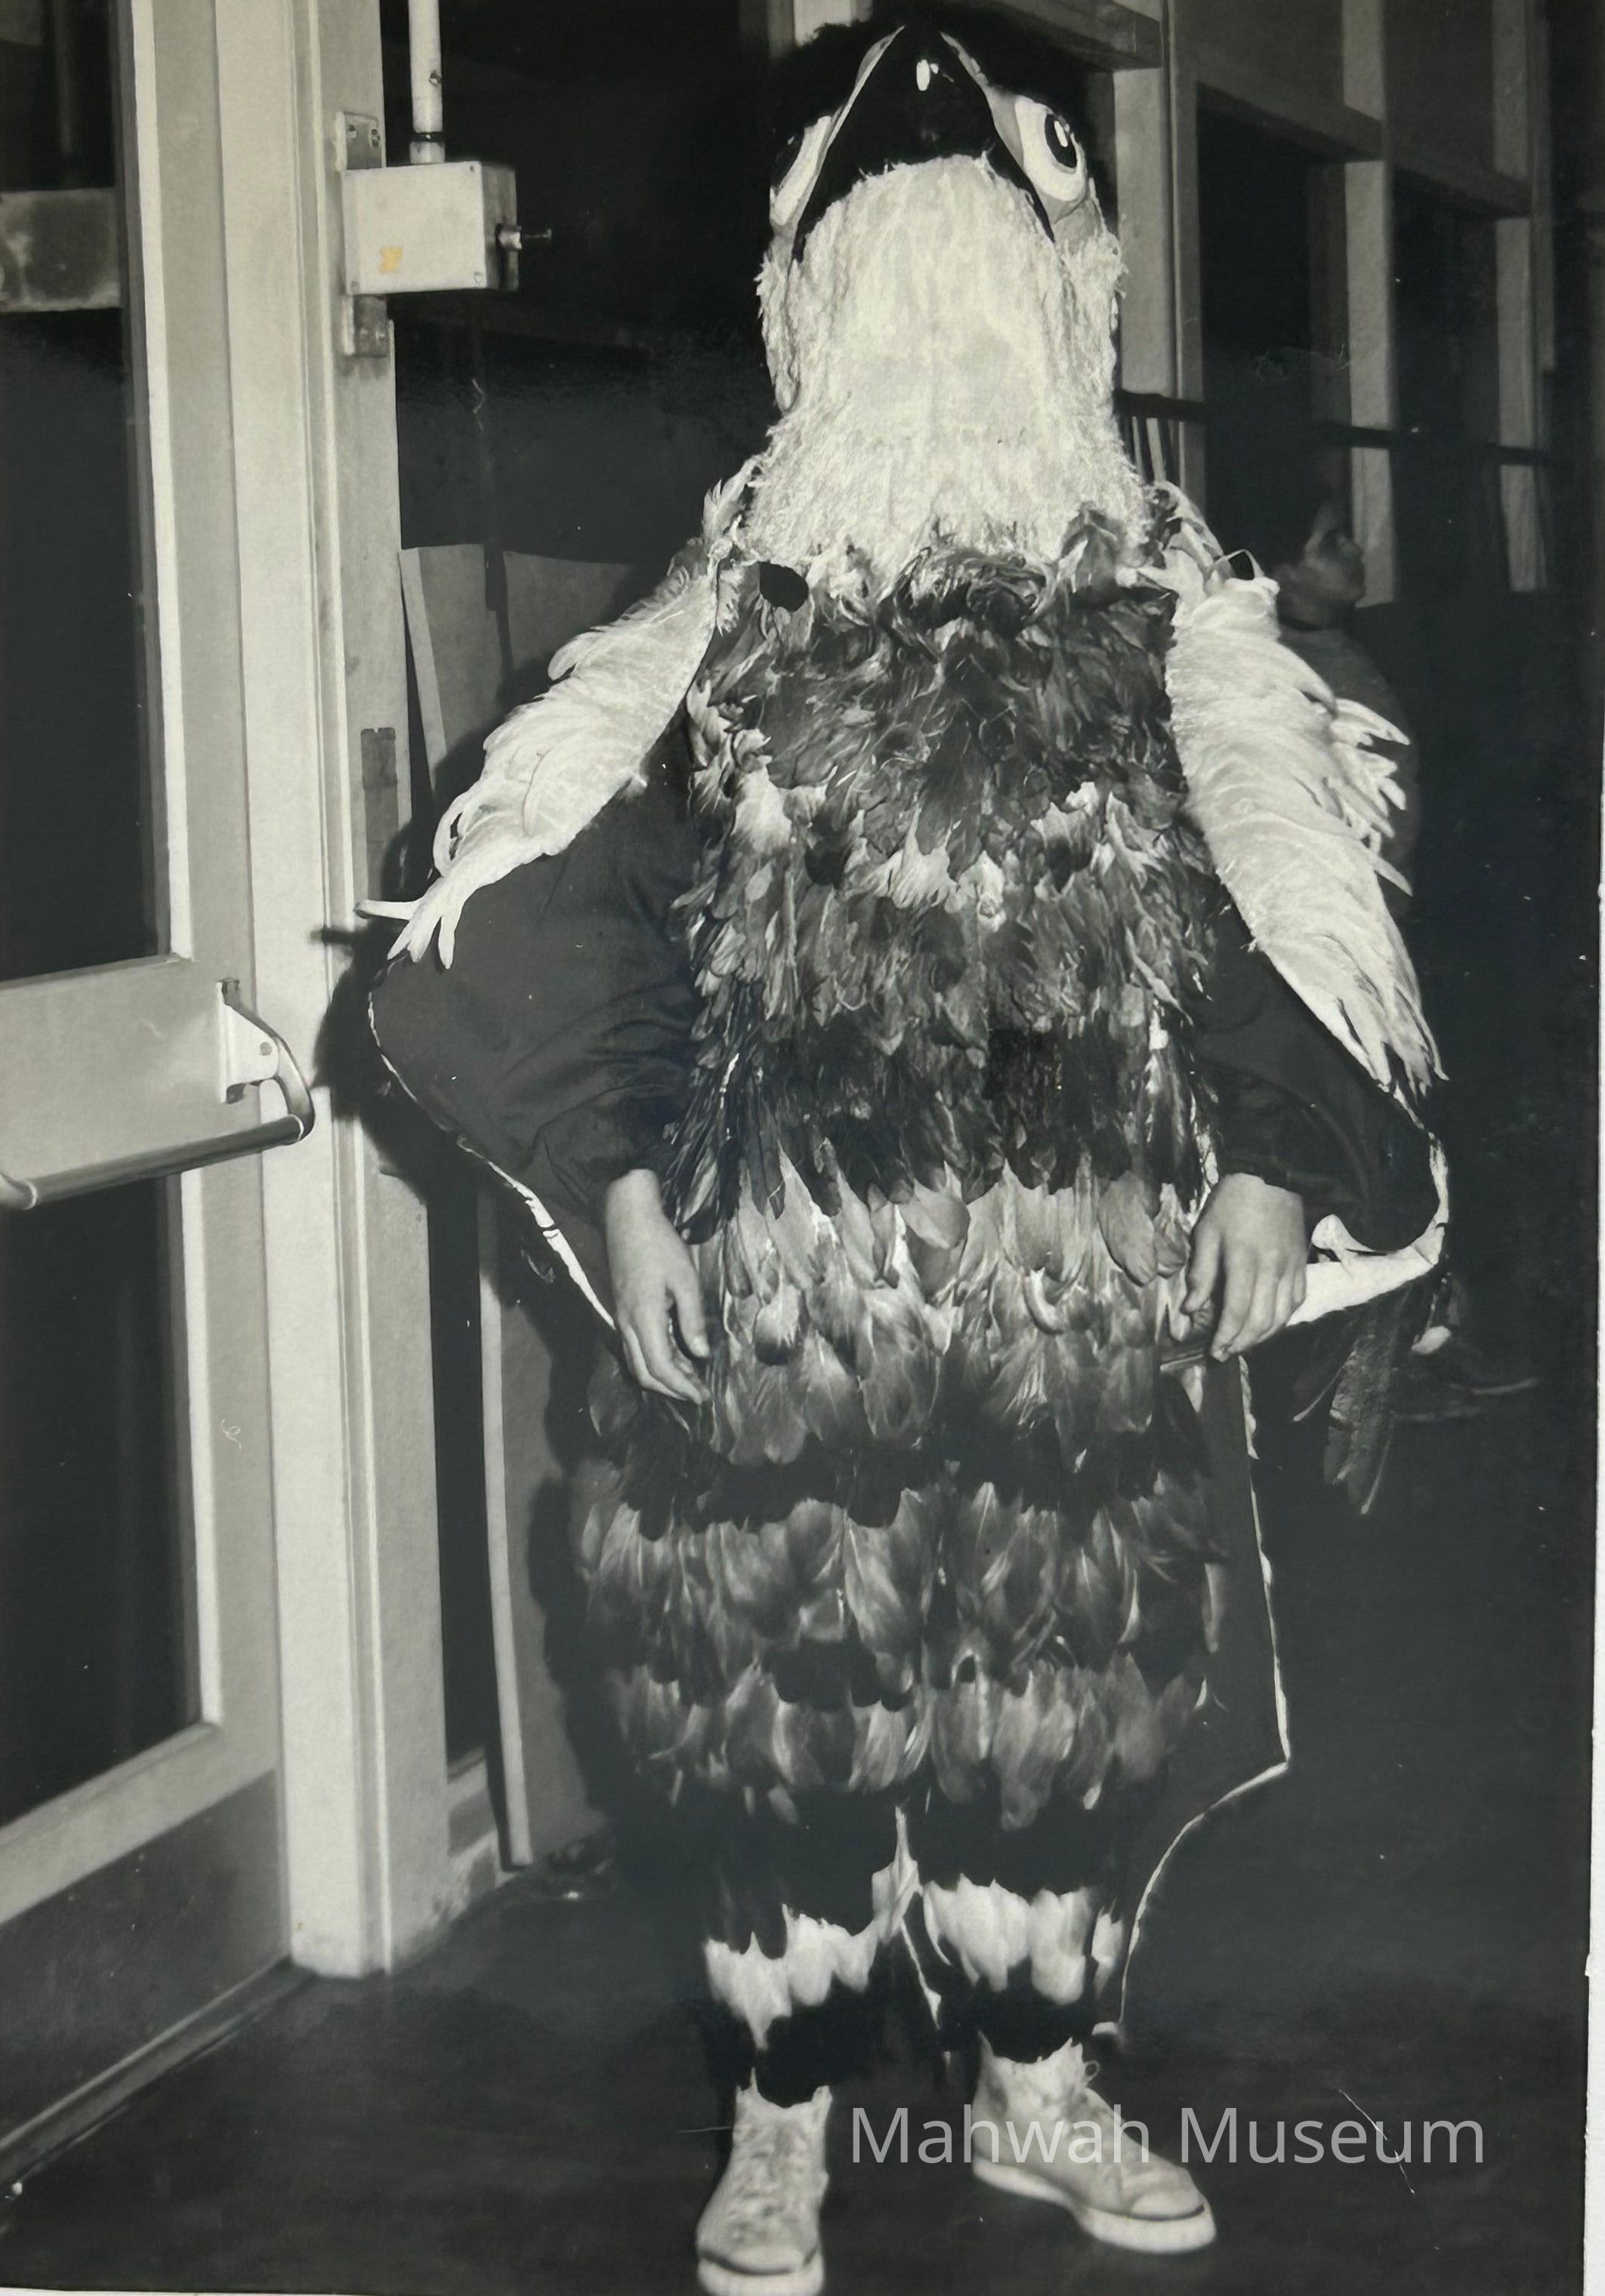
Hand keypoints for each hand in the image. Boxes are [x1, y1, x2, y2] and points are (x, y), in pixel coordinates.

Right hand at [603, 1168, 710, 1404]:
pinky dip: (653, 1360)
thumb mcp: (684, 1278)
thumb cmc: (659, 1243)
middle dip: (670, 1389)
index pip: (660, 1366)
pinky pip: (635, 1347)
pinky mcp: (622, 1309)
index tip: (702, 1395)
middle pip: (644, 1372)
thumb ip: (692, 1318)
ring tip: (688, 1379)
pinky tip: (674, 1355)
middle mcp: (627, 1323)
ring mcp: (621, 1317)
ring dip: (661, 1376)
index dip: (682, 1385)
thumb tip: (701, 1353)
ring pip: (636, 1362)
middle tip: (697, 1394)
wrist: (627, 1216)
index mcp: (643, 1317)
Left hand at [1183, 1173, 1307, 1360]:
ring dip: (1263, 1337)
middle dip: (1242, 1343)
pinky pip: (1297, 1301)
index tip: (1214, 1351)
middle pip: (1261, 1320)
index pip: (1237, 1311)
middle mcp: (1271, 1270)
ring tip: (1244, 1344)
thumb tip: (1190, 1309)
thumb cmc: (1232, 1203)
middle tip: (1225, 1353)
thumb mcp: (1207, 1232)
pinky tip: (1269, 1324)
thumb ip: (1201, 1273)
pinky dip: (1283, 1319)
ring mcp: (1291, 1268)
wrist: (1272, 1176)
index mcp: (1244, 1261)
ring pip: (1282, 1316)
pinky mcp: (1302, 1264)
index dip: (1225, 1336)